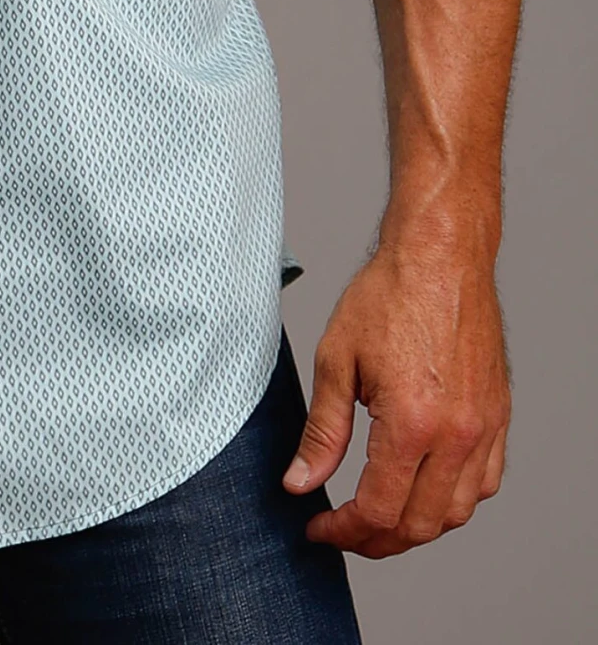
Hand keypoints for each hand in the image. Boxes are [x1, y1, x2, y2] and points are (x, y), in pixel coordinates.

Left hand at [282, 232, 509, 557]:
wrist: (440, 256)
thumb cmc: (388, 295)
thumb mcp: (336, 358)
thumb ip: (322, 430)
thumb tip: (300, 481)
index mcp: (413, 424)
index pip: (379, 511)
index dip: (343, 531)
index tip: (318, 527)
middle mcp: (456, 435)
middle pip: (419, 524)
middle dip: (375, 540)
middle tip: (342, 531)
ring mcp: (483, 429)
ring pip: (456, 513)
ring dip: (416, 527)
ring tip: (377, 517)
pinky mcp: (497, 418)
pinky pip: (484, 483)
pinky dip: (452, 501)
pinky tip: (422, 489)